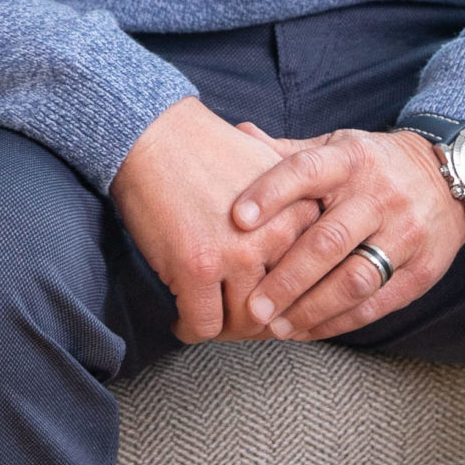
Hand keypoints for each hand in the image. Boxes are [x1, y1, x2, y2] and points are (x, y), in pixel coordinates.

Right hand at [111, 97, 320, 342]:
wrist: (154, 134)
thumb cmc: (204, 149)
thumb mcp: (268, 166)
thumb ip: (295, 204)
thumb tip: (309, 247)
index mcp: (301, 212)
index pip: (310, 279)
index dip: (288, 299)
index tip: (267, 306)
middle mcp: (277, 236)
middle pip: (281, 306)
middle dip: (257, 323)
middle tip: (235, 325)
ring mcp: (238, 254)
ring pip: (243, 322)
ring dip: (224, 330)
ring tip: (208, 323)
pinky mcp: (197, 267)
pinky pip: (203, 324)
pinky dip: (189, 329)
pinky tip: (180, 321)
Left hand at [231, 126, 464, 340]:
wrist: (454, 178)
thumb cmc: (376, 164)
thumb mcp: (339, 146)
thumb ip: (291, 151)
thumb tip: (241, 133)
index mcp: (351, 159)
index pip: (307, 170)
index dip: (271, 193)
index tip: (237, 219)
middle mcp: (380, 196)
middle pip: (329, 240)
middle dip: (288, 277)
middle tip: (253, 305)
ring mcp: (405, 234)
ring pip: (354, 279)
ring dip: (312, 308)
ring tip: (277, 326)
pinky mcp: (421, 271)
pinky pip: (376, 303)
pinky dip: (339, 321)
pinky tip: (308, 330)